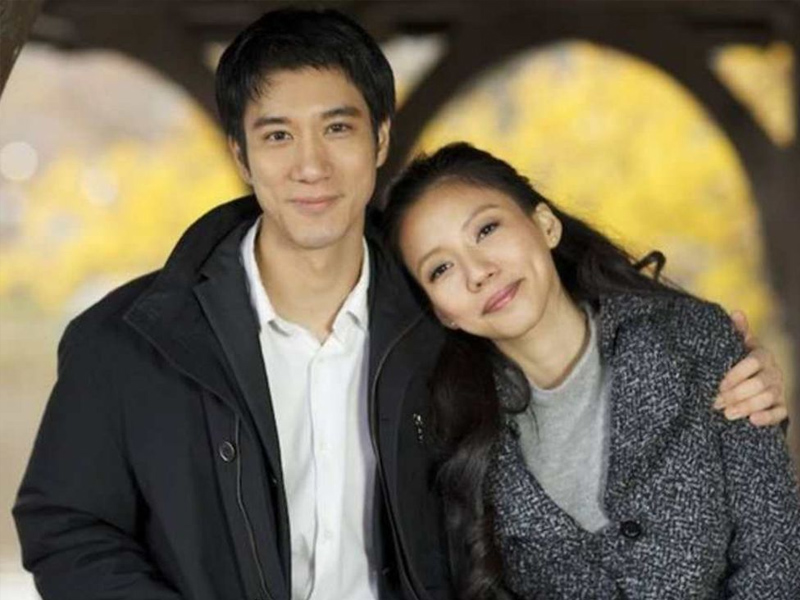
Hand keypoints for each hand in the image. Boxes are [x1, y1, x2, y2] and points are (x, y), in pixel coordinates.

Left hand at [714, 310, 787, 425]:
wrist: (751, 382)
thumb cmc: (740, 361)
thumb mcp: (737, 347)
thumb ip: (737, 332)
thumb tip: (736, 312)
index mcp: (762, 355)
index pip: (753, 363)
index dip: (735, 374)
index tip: (718, 385)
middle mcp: (774, 372)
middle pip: (760, 383)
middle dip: (737, 394)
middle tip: (716, 402)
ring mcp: (779, 389)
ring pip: (768, 398)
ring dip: (747, 406)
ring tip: (727, 413)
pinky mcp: (781, 406)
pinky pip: (780, 413)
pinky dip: (767, 417)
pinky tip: (753, 420)